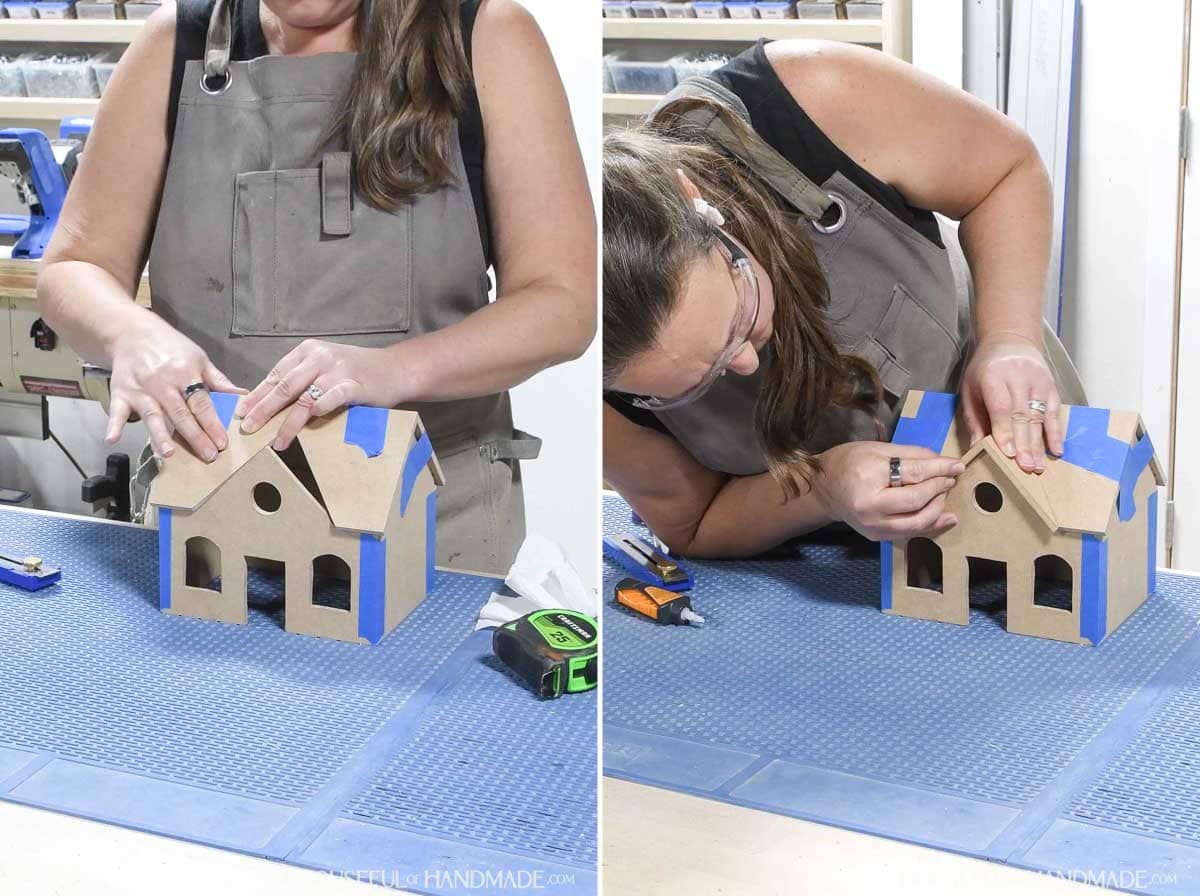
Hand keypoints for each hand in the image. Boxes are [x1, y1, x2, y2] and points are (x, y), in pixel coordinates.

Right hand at [106, 317, 243, 461]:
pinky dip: (113, 424)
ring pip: (152, 415)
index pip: (202, 402)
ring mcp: (140, 389)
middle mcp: (162, 382)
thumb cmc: (170, 347)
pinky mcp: (121, 393)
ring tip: (169, 453)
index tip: (222, 442)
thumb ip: (218, 381)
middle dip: (195, 436)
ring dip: (159, 435)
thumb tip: (241, 396)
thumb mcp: (199, 358)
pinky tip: (112, 438)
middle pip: (180, 413)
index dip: (212, 423)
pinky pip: (117, 410)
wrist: (131, 332)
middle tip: (208, 456)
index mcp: (185, 372)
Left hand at [236, 340, 396, 449]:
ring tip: (276, 441)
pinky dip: (318, 411)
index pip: (276, 375)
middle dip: (263, 409)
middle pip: (284, 387)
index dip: (257, 395)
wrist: (395, 369)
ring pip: (303, 398)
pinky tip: (307, 425)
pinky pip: (331, 399)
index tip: (241, 412)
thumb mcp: (325, 367)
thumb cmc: (358, 371)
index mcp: (307, 351)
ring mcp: (337, 370)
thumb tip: (271, 404)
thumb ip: (303, 379)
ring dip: (287, 423)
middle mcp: (319, 357)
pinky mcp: (354, 384)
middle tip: (247, 427)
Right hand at [813, 442, 963, 541]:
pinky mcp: (878, 537)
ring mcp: (873, 526)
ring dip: (938, 508)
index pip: (914, 474)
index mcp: (868, 478)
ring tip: (944, 494)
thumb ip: (911, 455)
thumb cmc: (848, 462)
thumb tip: (942, 462)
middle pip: (917, 501)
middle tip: (950, 478)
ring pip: (917, 522)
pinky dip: (931, 525)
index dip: (940, 469)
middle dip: (939, 488)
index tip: (957, 465)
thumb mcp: (877, 449)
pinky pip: (910, 533)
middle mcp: (870, 507)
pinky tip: (945, 516)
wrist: (823, 489)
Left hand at [960, 332, 1062, 473]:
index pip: (1002, 407)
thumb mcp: (971, 389)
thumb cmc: (984, 369)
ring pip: (1039, 417)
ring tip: (1038, 467)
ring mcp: (1039, 381)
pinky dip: (1056, 433)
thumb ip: (974, 418)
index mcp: (994, 376)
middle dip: (1024, 445)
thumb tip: (976, 448)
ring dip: (1039, 444)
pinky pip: (1055, 412)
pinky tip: (1056, 450)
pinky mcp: (1052, 386)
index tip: (1008, 454)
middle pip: (1022, 415)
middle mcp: (1019, 378)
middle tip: (1025, 469)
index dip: (1005, 431)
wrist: (1010, 339)